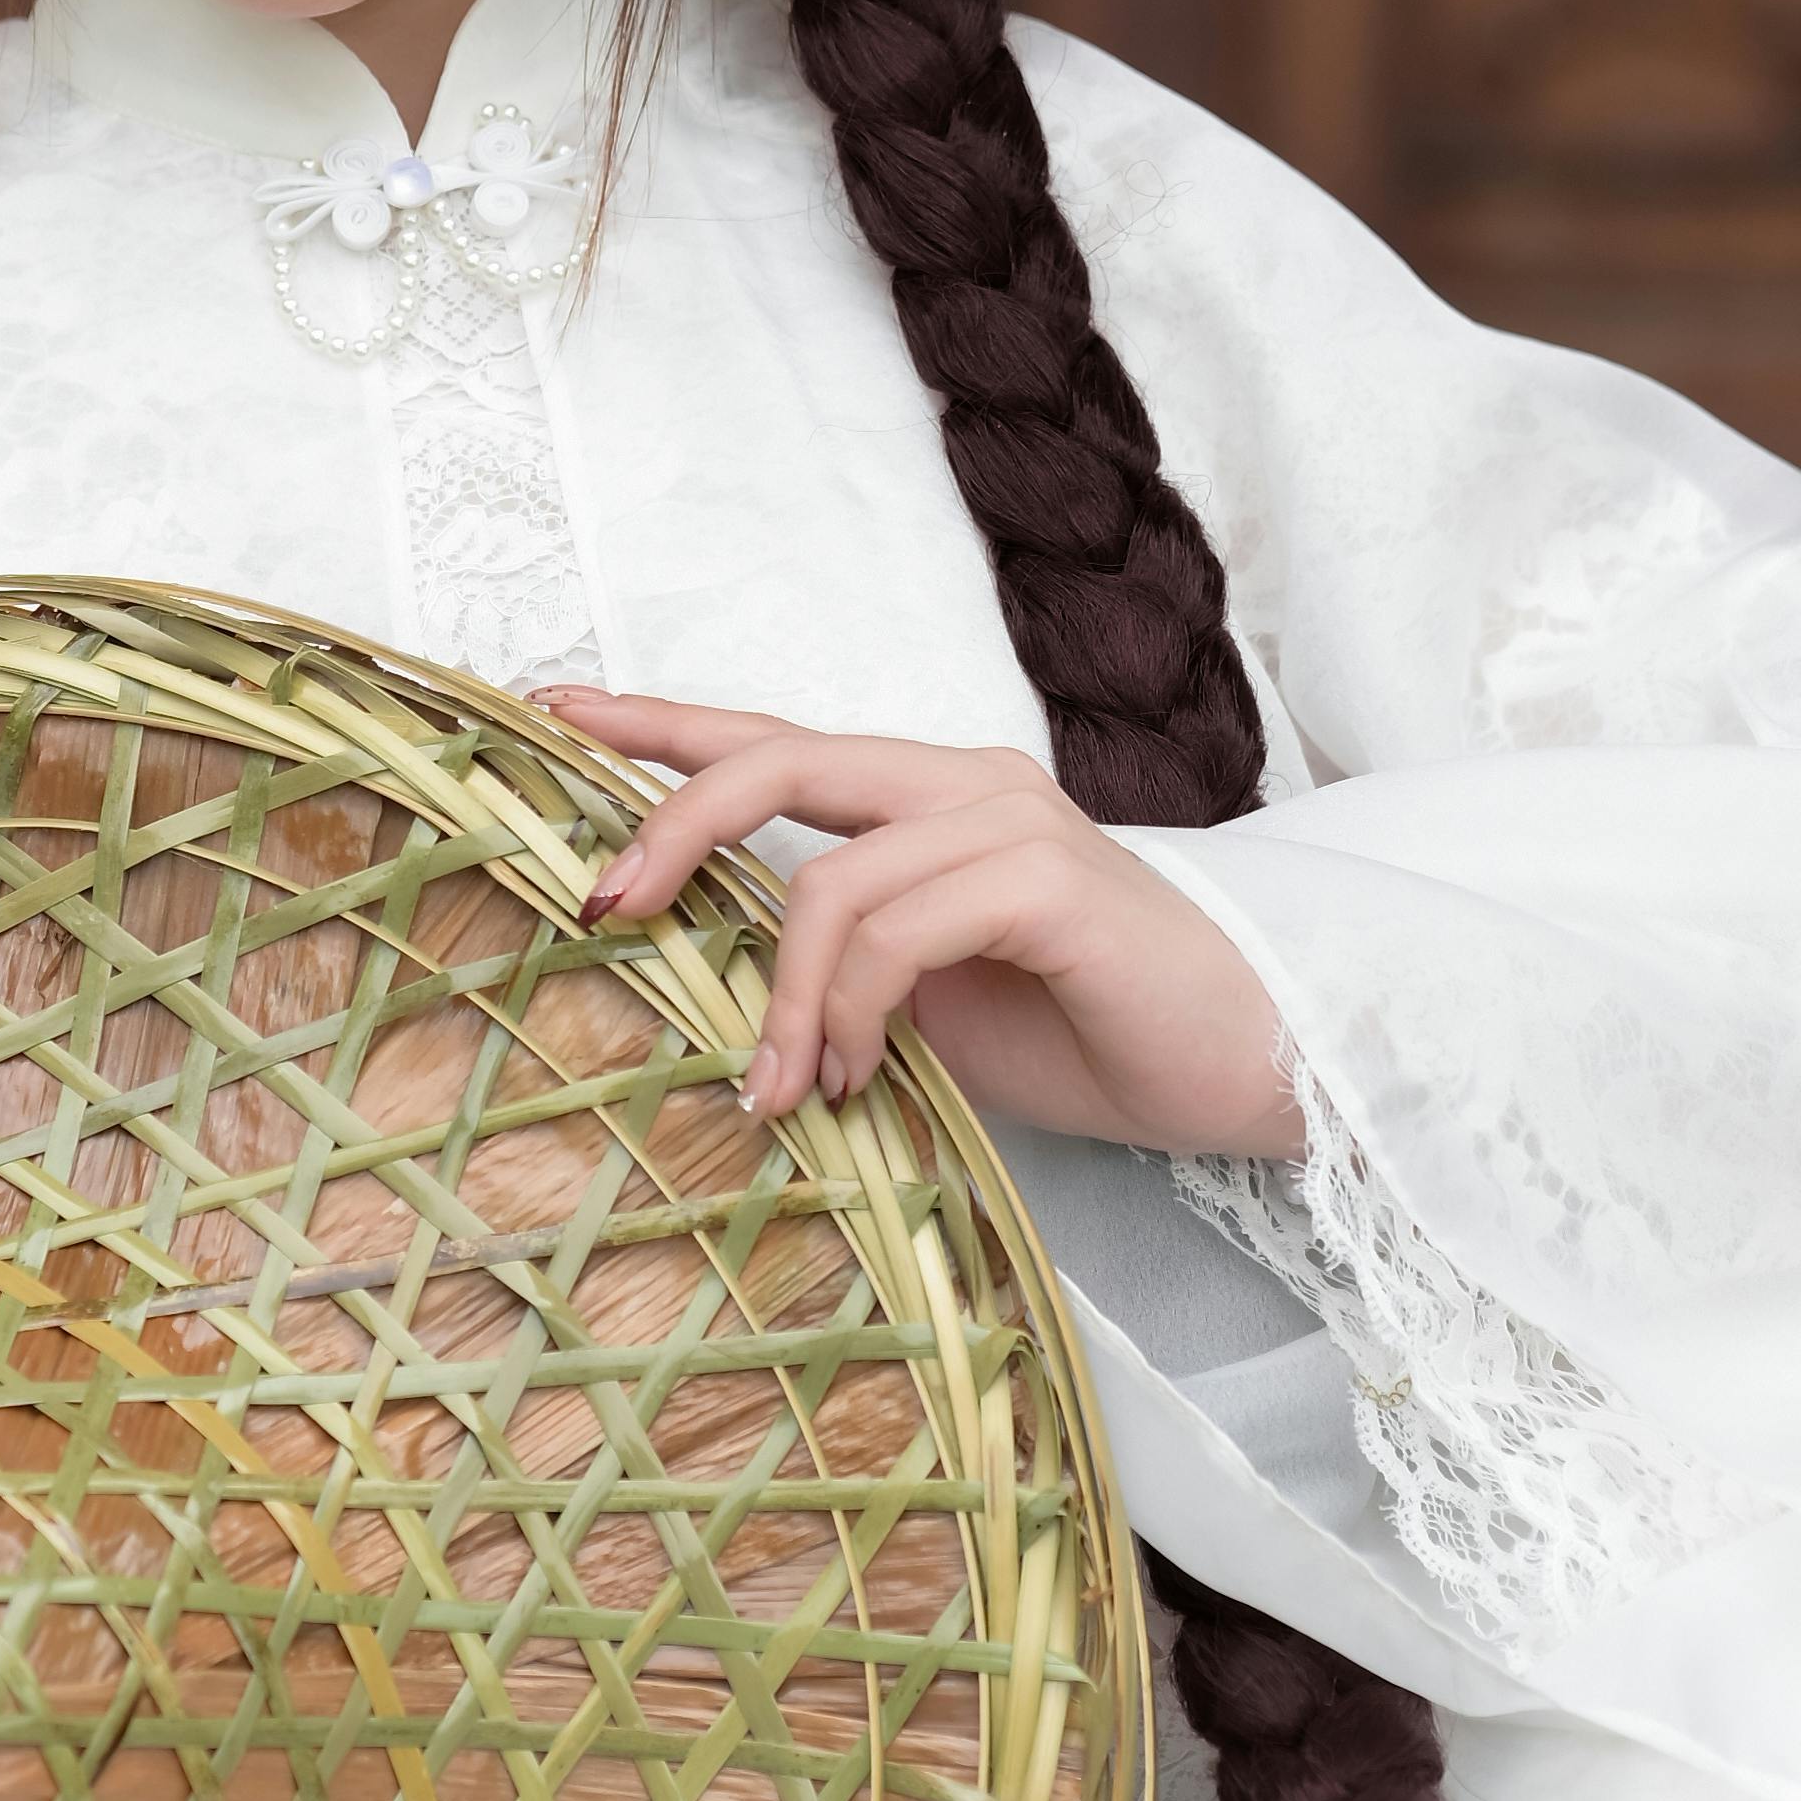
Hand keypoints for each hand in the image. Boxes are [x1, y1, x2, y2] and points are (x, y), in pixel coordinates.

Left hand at [554, 696, 1303, 1156]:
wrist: (1248, 1065)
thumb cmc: (1091, 1036)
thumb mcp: (929, 1009)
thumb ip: (841, 974)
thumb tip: (726, 1002)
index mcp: (928, 801)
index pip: (773, 742)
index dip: (660, 724)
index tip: (552, 709)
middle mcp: (963, 785)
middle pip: (776, 762)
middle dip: (668, 827)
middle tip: (604, 910)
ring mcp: (1010, 822)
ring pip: (829, 879)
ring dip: (784, 999)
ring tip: (783, 1091)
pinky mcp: (1047, 882)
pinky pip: (900, 927)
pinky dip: (857, 1008)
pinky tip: (864, 1076)